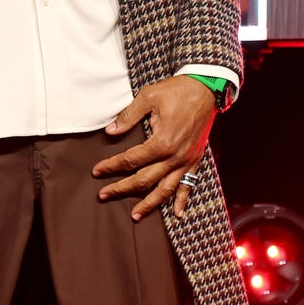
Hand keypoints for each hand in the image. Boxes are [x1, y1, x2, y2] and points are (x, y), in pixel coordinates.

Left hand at [93, 76, 215, 220]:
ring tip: (135, 215)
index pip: (130, 160)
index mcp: (161, 142)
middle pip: (144, 180)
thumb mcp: (148, 97)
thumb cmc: (176, 91)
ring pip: (165, 189)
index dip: (111, 166)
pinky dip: (183, 200)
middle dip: (122, 188)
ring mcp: (186, 161)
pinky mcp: (195, 160)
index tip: (97, 171)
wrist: (206, 89)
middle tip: (104, 194)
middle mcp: (174, 157)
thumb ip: (128, 116)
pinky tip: (177, 214)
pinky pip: (188, 185)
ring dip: (149, 204)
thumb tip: (110, 132)